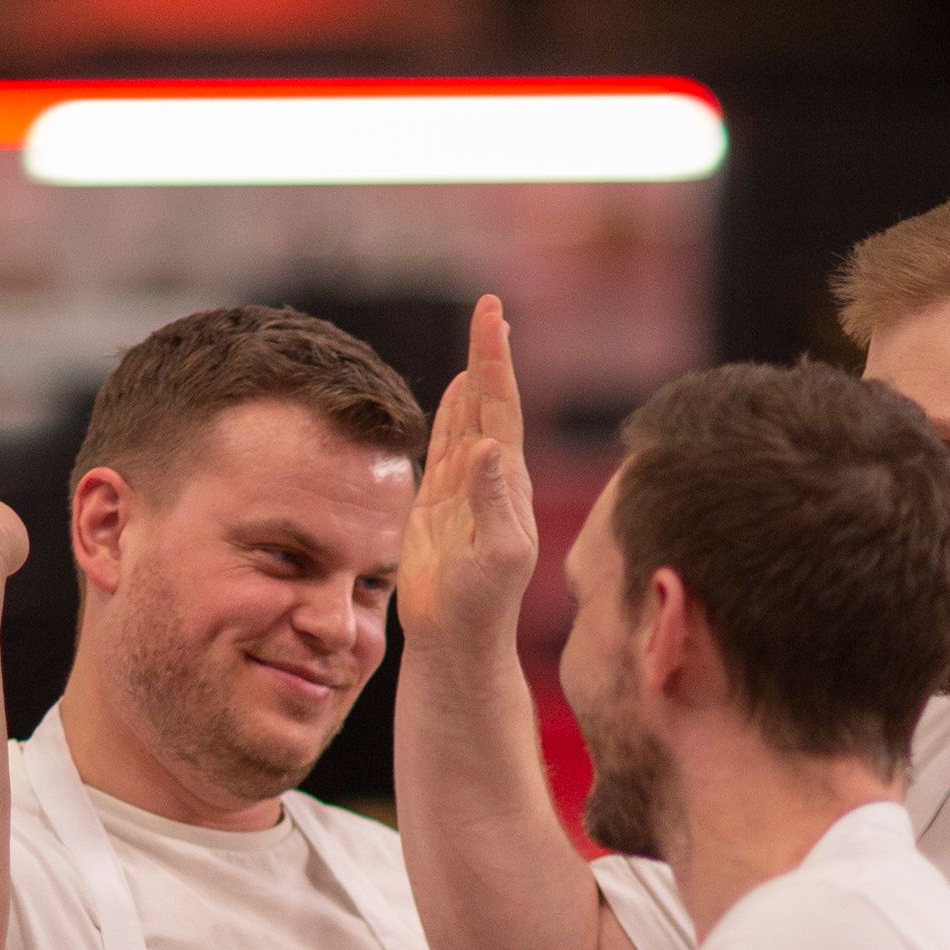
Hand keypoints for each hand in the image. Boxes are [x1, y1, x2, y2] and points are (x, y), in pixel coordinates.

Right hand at [398, 293, 537, 643]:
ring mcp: (466, 491)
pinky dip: (450, 415)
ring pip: (468, 420)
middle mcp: (492, 479)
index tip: (494, 315)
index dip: (497, 361)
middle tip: (489, 307)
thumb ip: (492, 501)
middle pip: (490, 403)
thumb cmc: (483, 607)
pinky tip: (455, 394)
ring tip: (481, 339)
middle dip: (488, 355)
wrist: (458, 643)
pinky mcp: (440, 507)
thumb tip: (487, 446)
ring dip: (474, 379)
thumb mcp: (496, 555)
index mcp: (509, 483)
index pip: (504, 408)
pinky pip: (445, 447)